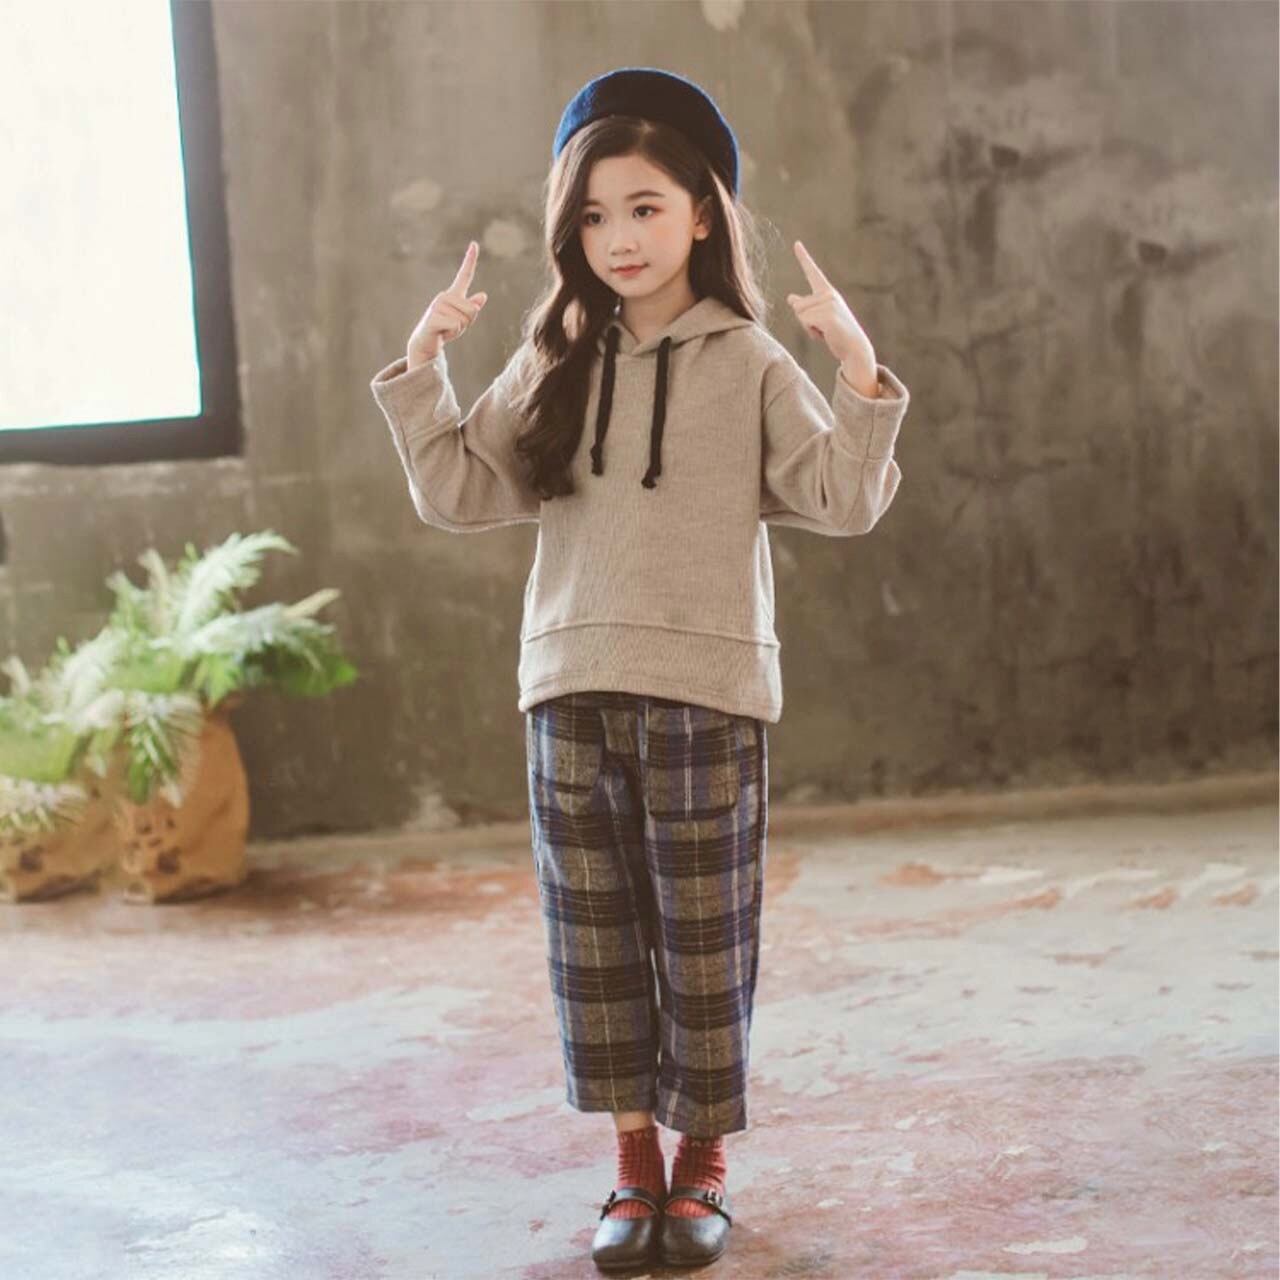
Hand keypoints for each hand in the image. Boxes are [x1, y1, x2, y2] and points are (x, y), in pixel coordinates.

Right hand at [407, 240, 488, 366]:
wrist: (425, 343)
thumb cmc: (444, 330)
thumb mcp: (462, 320)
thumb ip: (471, 308)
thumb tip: (483, 295)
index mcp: (453, 295)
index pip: (464, 275)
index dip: (470, 259)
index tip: (474, 243)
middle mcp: (444, 296)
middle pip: (472, 310)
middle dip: (468, 323)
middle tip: (453, 326)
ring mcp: (437, 306)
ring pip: (464, 319)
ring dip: (459, 329)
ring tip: (446, 329)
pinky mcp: (433, 317)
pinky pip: (455, 326)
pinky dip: (452, 333)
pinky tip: (442, 333)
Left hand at [785, 240, 877, 394]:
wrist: (854, 348)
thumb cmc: (836, 334)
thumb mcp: (820, 318)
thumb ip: (806, 306)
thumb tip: (791, 298)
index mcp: (827, 292)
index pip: (813, 273)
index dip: (804, 258)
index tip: (796, 243)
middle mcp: (829, 294)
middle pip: (797, 306)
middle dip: (804, 321)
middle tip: (822, 328)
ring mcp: (829, 304)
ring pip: (800, 314)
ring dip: (808, 328)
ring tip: (825, 331)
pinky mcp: (828, 316)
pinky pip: (805, 322)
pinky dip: (811, 332)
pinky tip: (825, 335)